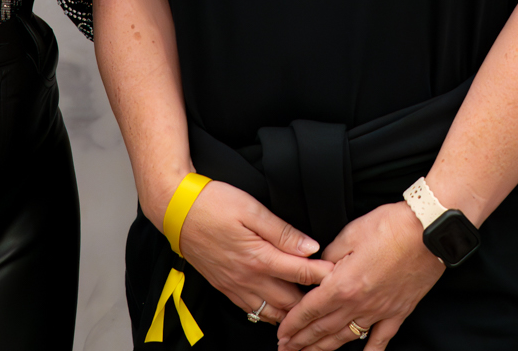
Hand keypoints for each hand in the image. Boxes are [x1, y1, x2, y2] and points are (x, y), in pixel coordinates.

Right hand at [173, 178, 328, 322]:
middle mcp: (248, 278)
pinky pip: (252, 311)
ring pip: (272, 312)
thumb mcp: (251, 208)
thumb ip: (282, 231)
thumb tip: (310, 246)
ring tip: (310, 308)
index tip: (342, 276)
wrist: (175, 211)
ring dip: (291, 312)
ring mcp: (235, 286)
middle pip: (290, 301)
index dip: (323, 275)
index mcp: (258, 257)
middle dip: (312, 301)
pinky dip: (270, 314)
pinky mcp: (225, 288)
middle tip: (331, 296)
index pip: (301, 273)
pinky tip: (280, 309)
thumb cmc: (213, 203)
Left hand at [278, 202, 442, 350]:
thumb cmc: (390, 227)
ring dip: (324, 348)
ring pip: (346, 338)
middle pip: (323, 329)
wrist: (429, 231)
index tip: (281, 333)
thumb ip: (329, 256)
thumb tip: (318, 269)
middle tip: (286, 349)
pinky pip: (381, 339)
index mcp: (342, 285)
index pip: (309, 310)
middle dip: (301, 341)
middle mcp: (358, 304)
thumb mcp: (350, 234)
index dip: (293, 323)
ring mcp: (379, 311)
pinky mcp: (398, 312)